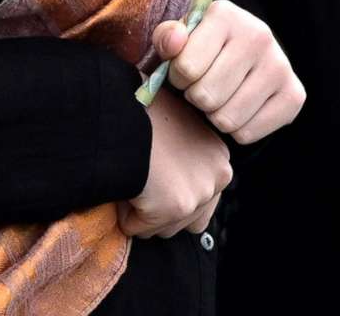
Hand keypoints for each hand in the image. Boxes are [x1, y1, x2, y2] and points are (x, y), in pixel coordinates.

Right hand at [122, 90, 230, 238]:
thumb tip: (169, 172)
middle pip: (188, 221)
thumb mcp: (174, 123)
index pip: (202, 199)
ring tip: (130, 182)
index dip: (171, 192)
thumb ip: (183, 150)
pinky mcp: (174, 207)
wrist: (119, 113)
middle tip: (141, 184)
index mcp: (220, 159)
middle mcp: (217, 177)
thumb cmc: (139, 109)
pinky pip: (139, 229)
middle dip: (161, 211)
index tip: (155, 178)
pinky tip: (120, 187)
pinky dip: (124, 216)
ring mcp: (197, 194)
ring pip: (165, 229)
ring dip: (143, 214)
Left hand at [151, 0, 304, 144]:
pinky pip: (248, 134)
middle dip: (196, 98)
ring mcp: (280, 65)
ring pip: (226, 119)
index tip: (185, 70)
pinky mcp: (294, 94)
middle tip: (203, 86)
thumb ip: (166, 38)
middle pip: (205, 96)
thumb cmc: (202, 49)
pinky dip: (237, 130)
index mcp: (225, 15)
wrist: (245, 56)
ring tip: (220, 97)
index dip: (177, 77)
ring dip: (215, 116)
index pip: (186, 68)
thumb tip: (174, 43)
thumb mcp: (179, 38)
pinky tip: (239, 108)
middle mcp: (258, 35)